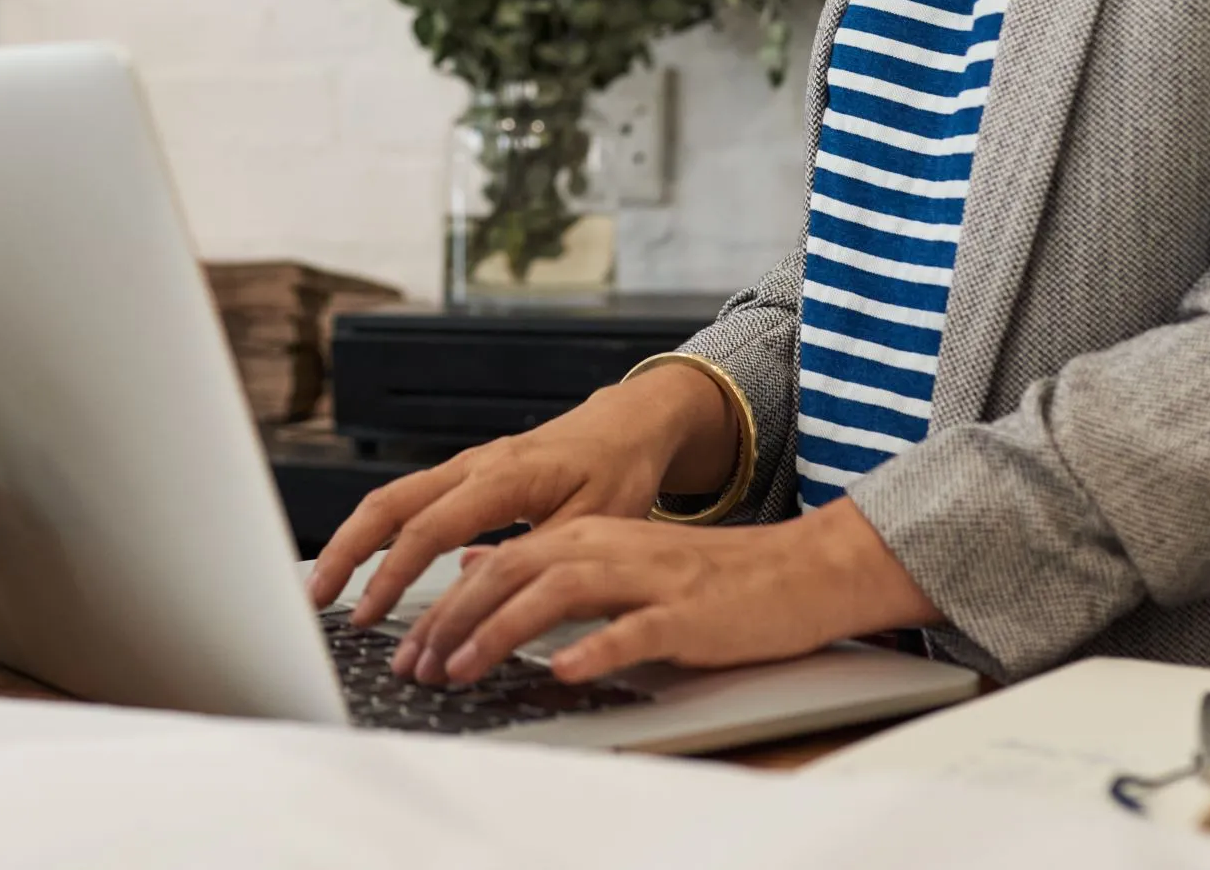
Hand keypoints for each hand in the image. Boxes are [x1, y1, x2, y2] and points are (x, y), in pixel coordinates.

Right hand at [305, 362, 737, 627]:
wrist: (624, 427)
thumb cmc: (616, 473)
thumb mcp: (595, 524)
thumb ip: (539, 558)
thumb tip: (483, 595)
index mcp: (503, 476)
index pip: (430, 528)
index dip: (393, 575)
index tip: (369, 615)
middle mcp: (473, 466)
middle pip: (388, 504)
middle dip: (346, 551)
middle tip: (317, 600)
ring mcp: (464, 467)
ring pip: (390, 499)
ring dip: (353, 542)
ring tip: (328, 590)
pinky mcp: (464, 477)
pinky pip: (408, 501)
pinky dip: (379, 533)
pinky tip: (366, 567)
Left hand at [392, 499, 938, 685]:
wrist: (797, 570)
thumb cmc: (706, 578)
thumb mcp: (618, 558)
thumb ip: (550, 562)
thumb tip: (479, 564)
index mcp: (587, 536)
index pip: (496, 563)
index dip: (446, 604)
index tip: (413, 647)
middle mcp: (608, 547)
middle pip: (512, 572)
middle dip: (454, 620)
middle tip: (419, 665)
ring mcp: (647, 578)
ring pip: (557, 593)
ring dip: (501, 632)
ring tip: (463, 670)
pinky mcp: (686, 612)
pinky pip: (633, 630)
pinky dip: (594, 650)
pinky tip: (563, 673)